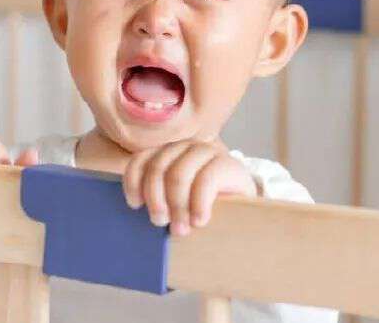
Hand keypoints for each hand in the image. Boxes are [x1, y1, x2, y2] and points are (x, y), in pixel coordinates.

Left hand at [122, 140, 256, 235]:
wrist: (245, 213)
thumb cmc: (202, 211)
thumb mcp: (176, 206)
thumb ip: (158, 203)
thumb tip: (138, 214)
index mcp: (166, 155)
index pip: (140, 160)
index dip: (133, 182)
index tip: (136, 205)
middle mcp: (184, 148)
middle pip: (157, 169)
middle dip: (156, 200)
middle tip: (161, 224)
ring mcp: (206, 152)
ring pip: (178, 175)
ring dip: (176, 205)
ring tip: (181, 229)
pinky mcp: (227, 163)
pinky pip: (205, 180)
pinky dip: (199, 204)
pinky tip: (200, 221)